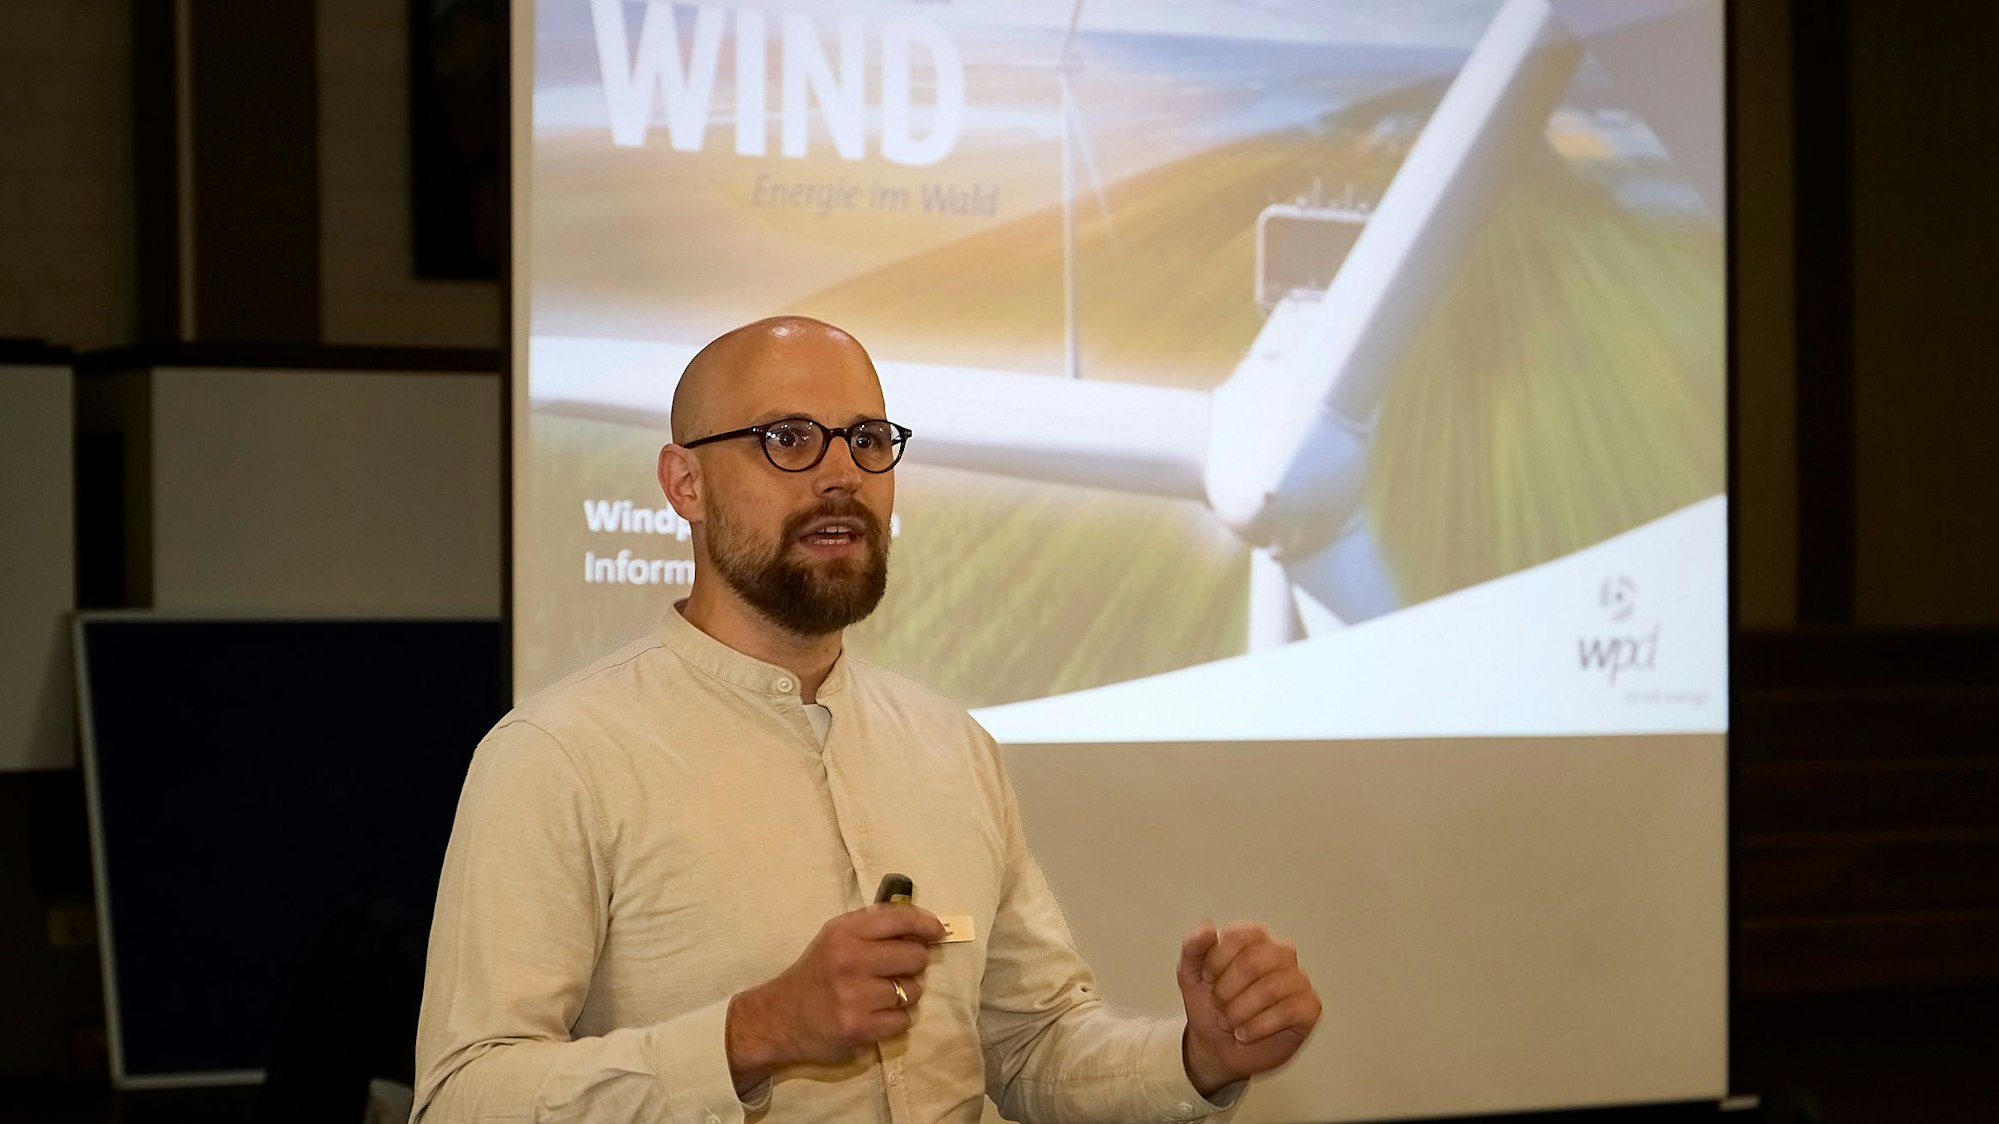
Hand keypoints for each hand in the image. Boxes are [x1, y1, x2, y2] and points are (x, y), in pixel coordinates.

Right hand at [726, 903, 944, 1090]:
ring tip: (881, 996)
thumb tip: (921, 921)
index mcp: (844, 931)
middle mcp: (850, 959)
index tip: (938, 933)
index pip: (901, 918)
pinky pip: (904, 1020)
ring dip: (905, 995)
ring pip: (914, 990)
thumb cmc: (815, 973)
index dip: (927, 924)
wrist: (778, 1018)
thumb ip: (873, 925)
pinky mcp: (860, 1028)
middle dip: (913, 965)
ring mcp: (855, 996)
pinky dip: (896, 1020)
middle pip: (916, 956)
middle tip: (896, 971)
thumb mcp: (835, 937)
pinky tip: (875, 1016)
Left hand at [1176, 920, 1320, 1095]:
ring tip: (1230, 1022)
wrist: (1217, 1047)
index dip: (1216, 962)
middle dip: (1226, 991)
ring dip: (1239, 1012)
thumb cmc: (1210, 1006)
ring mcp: (1298, 979)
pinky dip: (1257, 1027)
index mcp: (1254, 938)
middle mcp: (1281, 953)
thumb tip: (1207, 927)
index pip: (1238, 936)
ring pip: (1269, 989)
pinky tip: (1245, 1033)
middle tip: (1219, 1005)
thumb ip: (1193, 946)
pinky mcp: (1310, 1007)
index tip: (1207, 979)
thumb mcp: (1190, 974)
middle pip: (1253, 962)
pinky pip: (1287, 1012)